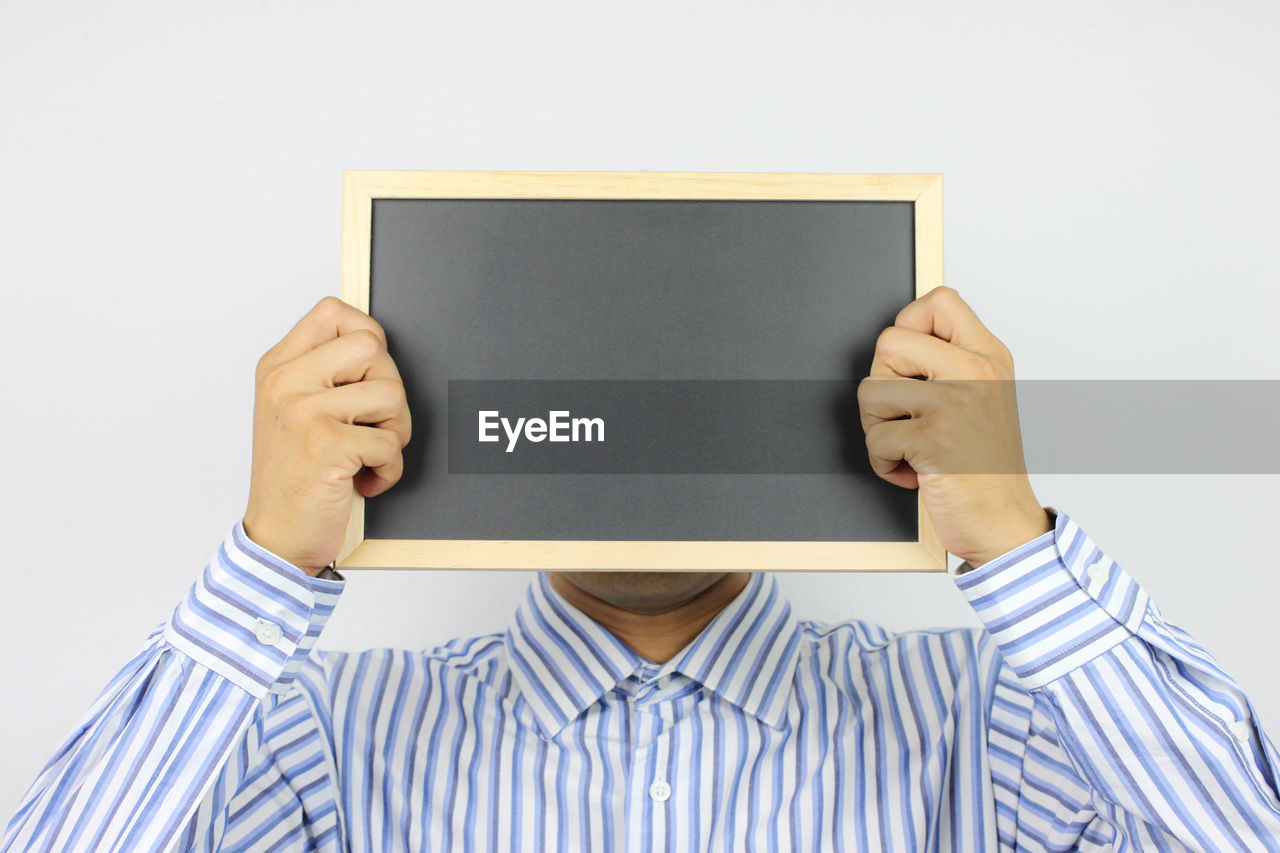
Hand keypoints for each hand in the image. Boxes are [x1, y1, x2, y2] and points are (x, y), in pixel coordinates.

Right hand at [242, 297, 411, 575]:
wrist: (275, 538)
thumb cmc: (294, 477)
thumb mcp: (292, 411)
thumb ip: (322, 372)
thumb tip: (374, 344)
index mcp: (278, 367)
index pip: (332, 311)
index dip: (368, 338)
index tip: (367, 376)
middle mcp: (285, 382)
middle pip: (372, 346)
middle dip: (390, 388)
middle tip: (374, 424)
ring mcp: (303, 411)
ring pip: (391, 393)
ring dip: (395, 433)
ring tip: (369, 455)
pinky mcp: (325, 445)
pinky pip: (390, 442)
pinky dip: (389, 470)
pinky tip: (364, 480)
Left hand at [856, 286, 1050, 567]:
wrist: (1004, 523)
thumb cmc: (984, 465)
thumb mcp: (982, 398)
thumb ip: (949, 362)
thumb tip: (895, 341)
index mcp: (989, 356)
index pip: (939, 300)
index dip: (907, 327)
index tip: (911, 368)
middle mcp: (977, 371)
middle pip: (889, 340)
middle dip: (881, 383)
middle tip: (905, 415)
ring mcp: (956, 403)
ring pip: (870, 390)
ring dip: (877, 429)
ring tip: (909, 446)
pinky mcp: (935, 439)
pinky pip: (876, 438)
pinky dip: (884, 464)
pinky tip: (913, 472)